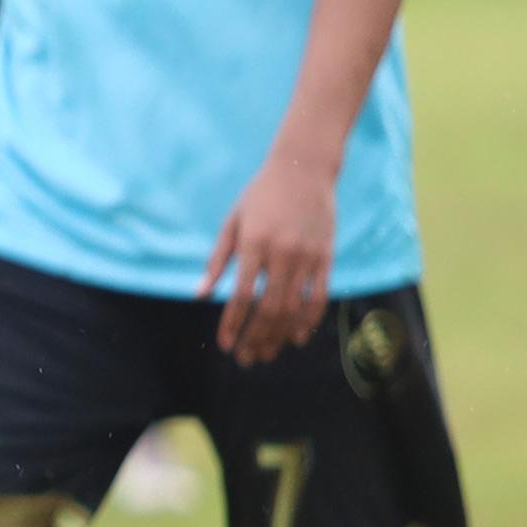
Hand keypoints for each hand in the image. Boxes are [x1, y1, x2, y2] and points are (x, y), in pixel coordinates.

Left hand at [203, 149, 342, 363]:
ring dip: (279, 336)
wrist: (304, 168)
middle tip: (247, 358)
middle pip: (269, 309)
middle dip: (256, 338)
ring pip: (295, 308)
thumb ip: (217, 259)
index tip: (226, 345)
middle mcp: (282, 253)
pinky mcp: (326, 257)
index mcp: (253, 244)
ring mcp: (307, 256)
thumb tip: (200, 294)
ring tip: (267, 353)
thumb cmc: (260, 195)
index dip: (233, 325)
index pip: (240, 296)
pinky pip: (319, 297)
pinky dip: (308, 321)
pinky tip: (296, 337)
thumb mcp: (232, 222)